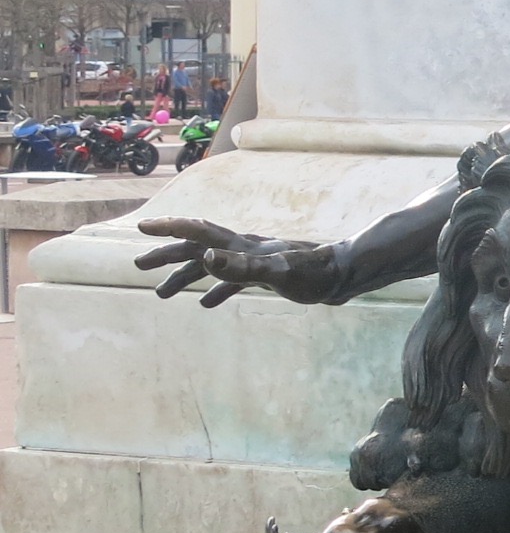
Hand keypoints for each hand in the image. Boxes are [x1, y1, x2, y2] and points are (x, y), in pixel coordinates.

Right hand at [135, 218, 347, 307]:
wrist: (347, 276)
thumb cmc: (316, 274)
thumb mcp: (278, 272)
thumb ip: (242, 266)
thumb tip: (206, 258)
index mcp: (242, 246)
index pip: (198, 233)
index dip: (169, 229)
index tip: (142, 227)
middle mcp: (245, 250)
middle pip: (197, 249)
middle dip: (167, 256)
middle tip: (139, 264)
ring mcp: (256, 263)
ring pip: (212, 267)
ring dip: (186, 277)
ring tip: (161, 294)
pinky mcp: (269, 277)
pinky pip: (234, 282)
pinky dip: (216, 291)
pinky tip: (207, 305)